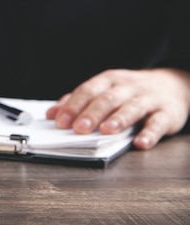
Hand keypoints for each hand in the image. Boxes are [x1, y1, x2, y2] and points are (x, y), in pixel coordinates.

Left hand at [46, 68, 189, 149]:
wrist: (173, 85)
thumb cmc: (129, 92)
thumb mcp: (104, 90)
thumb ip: (77, 102)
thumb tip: (51, 115)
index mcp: (109, 81)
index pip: (88, 91)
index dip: (73, 106)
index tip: (60, 121)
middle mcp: (128, 87)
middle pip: (108, 99)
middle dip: (92, 113)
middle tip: (79, 128)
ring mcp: (149, 99)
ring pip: (132, 108)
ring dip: (118, 119)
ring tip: (106, 131)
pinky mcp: (168, 113)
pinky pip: (158, 123)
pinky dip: (149, 133)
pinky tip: (140, 143)